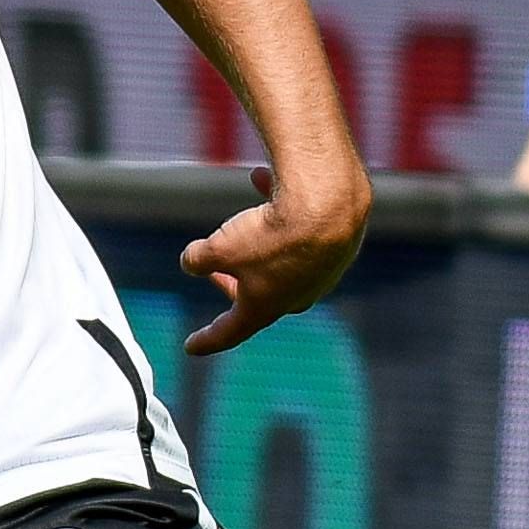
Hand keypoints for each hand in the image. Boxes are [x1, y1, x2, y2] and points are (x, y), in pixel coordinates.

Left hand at [181, 163, 368, 354]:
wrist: (330, 203)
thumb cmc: (272, 235)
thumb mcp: (219, 248)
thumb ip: (198, 259)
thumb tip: (191, 261)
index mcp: (267, 307)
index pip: (231, 330)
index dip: (207, 339)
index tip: (190, 347)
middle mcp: (299, 294)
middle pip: (260, 297)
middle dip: (234, 285)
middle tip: (214, 274)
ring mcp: (323, 269)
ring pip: (282, 259)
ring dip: (257, 245)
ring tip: (240, 222)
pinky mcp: (339, 240)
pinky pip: (301, 228)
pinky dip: (278, 211)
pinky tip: (260, 181)